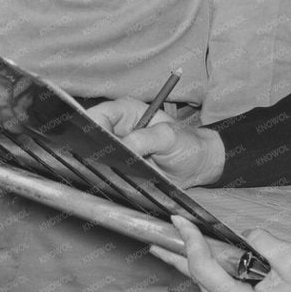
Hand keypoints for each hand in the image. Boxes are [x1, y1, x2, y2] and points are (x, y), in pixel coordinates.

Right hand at [86, 97, 224, 186]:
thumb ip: (145, 139)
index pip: (98, 115)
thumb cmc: (187, 144)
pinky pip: (106, 169)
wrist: (197, 165)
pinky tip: (117, 180)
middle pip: (93, 135)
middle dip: (95, 149)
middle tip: (105, 163)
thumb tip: (123, 146)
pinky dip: (109, 175)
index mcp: (127, 110)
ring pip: (97, 155)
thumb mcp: (169, 138)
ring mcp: (119, 147)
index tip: (99, 146)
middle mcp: (118, 127)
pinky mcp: (121, 165)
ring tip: (115, 172)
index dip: (93, 129)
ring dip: (102, 164)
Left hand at [153, 215, 290, 291]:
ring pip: (207, 291)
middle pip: (199, 282)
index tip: (178, 220)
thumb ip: (261, 241)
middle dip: (180, 254)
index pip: (204, 269)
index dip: (189, 241)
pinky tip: (200, 264)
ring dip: (192, 266)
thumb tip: (243, 235)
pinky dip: (210, 279)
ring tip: (171, 247)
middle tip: (160, 234)